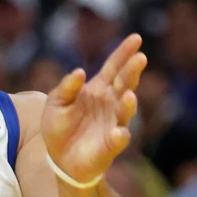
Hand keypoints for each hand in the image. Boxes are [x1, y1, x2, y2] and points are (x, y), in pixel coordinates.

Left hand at [41, 33, 145, 186]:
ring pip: (126, 110)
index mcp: (98, 89)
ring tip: (128, 96)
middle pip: (124, 83)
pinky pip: (119, 139)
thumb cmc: (59, 127)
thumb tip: (80, 72)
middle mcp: (111, 103)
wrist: (59, 159)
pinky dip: (120, 136)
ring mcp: (114, 122)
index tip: (136, 38)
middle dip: (132, 71)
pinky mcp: (111, 144)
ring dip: (128, 103)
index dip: (124, 52)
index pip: (114, 67)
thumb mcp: (55, 103)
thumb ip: (66, 88)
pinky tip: (118, 132)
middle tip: (140, 58)